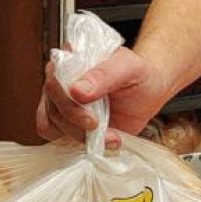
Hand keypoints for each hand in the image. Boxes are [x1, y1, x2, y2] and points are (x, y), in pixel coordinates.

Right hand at [35, 46, 170, 146]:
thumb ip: (104, 75)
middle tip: (96, 124)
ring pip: (52, 122)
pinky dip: (78, 143)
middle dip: (73, 117)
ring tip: (110, 135)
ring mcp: (61, 103)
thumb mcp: (129, 68)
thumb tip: (76, 90)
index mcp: (72, 58)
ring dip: (78, 134)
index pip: (53, 73)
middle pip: (52, 101)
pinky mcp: (66, 123)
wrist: (148, 94)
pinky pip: (57, 137)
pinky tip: (103, 141)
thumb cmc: (138, 75)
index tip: (85, 104)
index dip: (64, 93)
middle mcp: (61, 80)